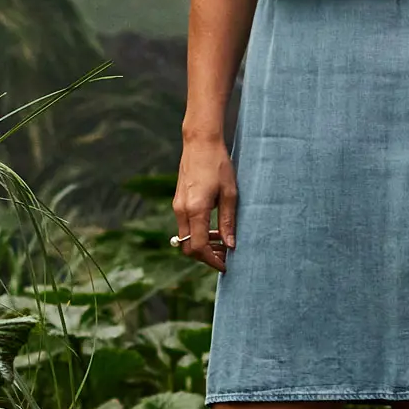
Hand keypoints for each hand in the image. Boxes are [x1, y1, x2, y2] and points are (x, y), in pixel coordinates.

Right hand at [173, 136, 236, 271]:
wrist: (200, 143)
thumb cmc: (218, 164)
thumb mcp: (230, 193)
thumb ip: (228, 221)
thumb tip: (231, 245)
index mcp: (195, 209)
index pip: (198, 247)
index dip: (212, 260)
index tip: (225, 266)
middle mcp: (182, 210)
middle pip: (188, 247)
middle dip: (206, 257)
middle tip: (225, 257)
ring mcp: (178, 206)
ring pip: (186, 238)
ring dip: (203, 245)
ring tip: (223, 243)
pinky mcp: (179, 202)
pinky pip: (185, 226)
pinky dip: (198, 234)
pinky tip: (214, 229)